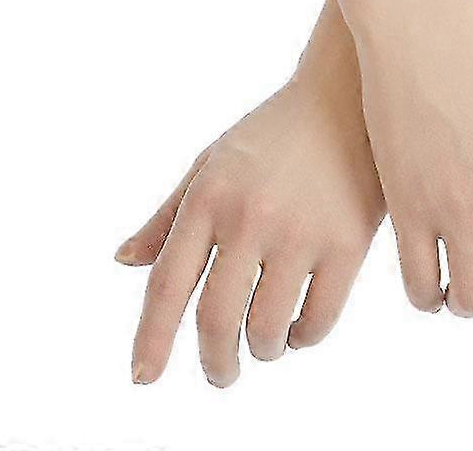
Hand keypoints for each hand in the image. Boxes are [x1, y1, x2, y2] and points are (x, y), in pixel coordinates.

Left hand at [118, 53, 385, 387]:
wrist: (347, 95)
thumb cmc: (274, 133)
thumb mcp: (213, 162)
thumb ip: (168, 216)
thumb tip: (124, 261)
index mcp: (209, 198)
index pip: (168, 285)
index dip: (152, 338)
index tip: (142, 377)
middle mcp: (249, 217)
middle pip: (216, 321)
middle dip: (214, 364)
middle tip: (221, 375)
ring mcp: (300, 231)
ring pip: (268, 329)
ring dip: (263, 351)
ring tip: (266, 345)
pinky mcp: (348, 242)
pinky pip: (318, 320)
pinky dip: (304, 339)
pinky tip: (300, 329)